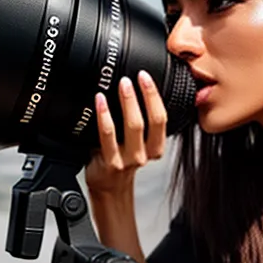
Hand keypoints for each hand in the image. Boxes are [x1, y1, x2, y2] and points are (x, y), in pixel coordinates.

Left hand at [84, 70, 167, 197]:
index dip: (155, 96)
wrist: (108, 186)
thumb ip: (141, 123)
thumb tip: (135, 89)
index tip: (146, 76)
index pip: (162, 118)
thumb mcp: (137, 142)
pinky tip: (100, 100)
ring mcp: (128, 159)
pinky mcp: (111, 162)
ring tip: (122, 83)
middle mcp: (145, 153)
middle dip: (146, 95)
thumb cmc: (121, 158)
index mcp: (156, 147)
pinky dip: (105, 115)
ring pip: (133, 127)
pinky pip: (108, 135)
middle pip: (152, 120)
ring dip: (129, 102)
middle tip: (136, 77)